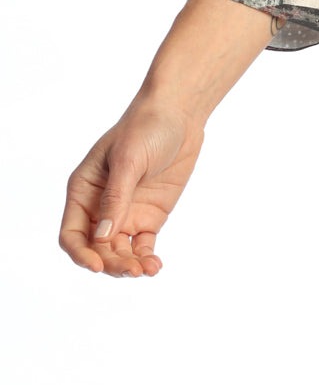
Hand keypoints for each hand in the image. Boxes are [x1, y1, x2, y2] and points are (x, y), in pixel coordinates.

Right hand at [59, 101, 204, 277]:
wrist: (180, 113)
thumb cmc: (146, 127)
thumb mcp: (128, 160)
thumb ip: (116, 198)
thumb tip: (102, 238)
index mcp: (83, 191)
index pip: (72, 234)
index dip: (81, 254)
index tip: (97, 267)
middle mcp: (100, 207)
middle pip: (96, 249)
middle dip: (110, 264)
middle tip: (132, 270)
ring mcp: (125, 213)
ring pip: (118, 252)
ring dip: (128, 266)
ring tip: (147, 271)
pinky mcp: (148, 216)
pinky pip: (141, 246)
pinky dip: (146, 258)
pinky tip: (155, 266)